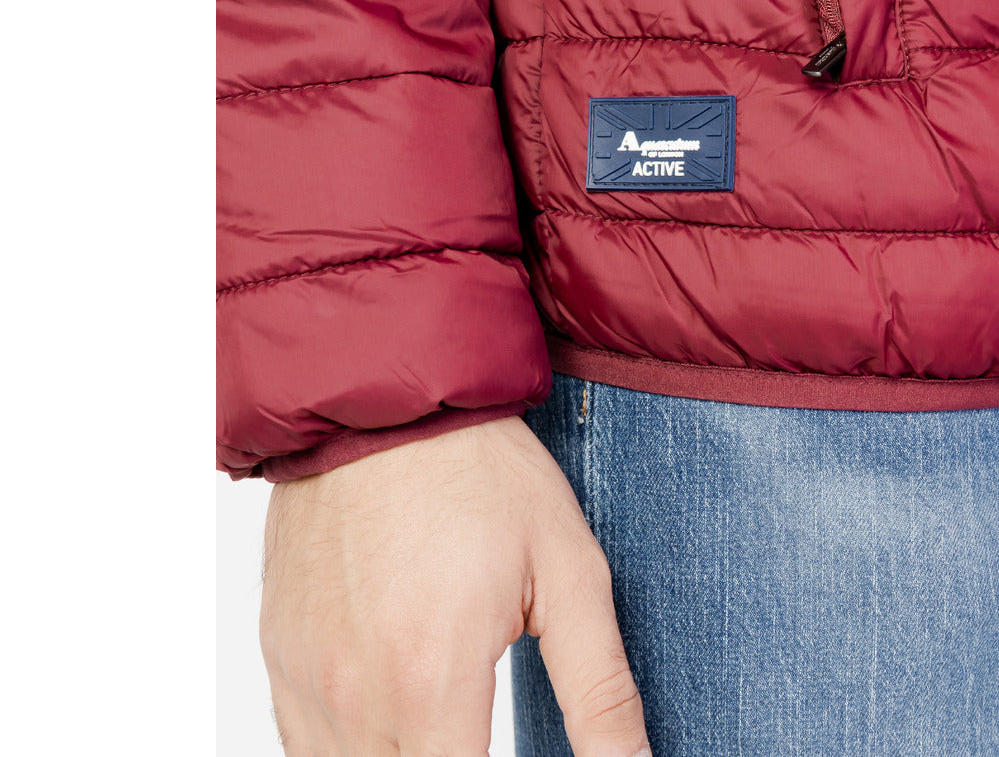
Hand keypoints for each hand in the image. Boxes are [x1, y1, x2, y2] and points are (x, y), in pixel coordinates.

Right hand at [260, 415, 649, 755]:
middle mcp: (353, 694)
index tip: (523, 753)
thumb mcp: (568, 570)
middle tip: (487, 727)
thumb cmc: (482, 473)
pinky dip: (352, 746)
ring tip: (452, 719)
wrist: (387, 397)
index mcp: (431, 680)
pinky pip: (303, 745)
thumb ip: (600, 690)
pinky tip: (397, 713)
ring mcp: (304, 676)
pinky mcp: (278, 653)